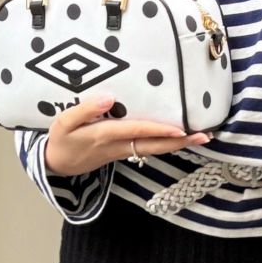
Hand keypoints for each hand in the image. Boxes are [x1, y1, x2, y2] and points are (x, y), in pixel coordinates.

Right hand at [43, 93, 210, 175]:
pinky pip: (148, 148)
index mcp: (104, 135)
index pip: (137, 131)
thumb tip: (109, 97)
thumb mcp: (63, 122)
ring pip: (154, 149)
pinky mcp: (123, 151)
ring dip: (178, 144)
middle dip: (180, 142)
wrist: (56, 165)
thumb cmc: (60, 139)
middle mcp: (118, 145)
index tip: (179, 128)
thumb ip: (85, 109)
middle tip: (205, 137)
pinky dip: (166, 143)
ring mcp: (123, 150)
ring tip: (200, 136)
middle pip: (154, 146)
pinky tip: (178, 137)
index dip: (158, 130)